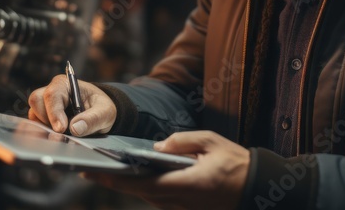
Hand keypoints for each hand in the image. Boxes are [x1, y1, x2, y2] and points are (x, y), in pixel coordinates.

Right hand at [27, 75, 116, 135]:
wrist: (100, 114)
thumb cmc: (101, 107)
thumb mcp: (105, 112)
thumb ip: (93, 119)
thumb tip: (75, 128)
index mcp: (66, 84)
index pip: (52, 95)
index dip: (54, 112)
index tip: (61, 128)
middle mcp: (52, 91)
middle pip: (37, 101)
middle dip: (47, 119)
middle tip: (62, 133)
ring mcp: (45, 104)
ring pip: (34, 114)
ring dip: (45, 127)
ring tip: (63, 134)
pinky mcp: (42, 117)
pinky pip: (35, 124)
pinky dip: (43, 132)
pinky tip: (56, 136)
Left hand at [83, 131, 249, 209]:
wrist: (256, 188)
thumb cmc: (236, 162)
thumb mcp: (212, 142)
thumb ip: (184, 141)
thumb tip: (157, 146)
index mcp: (187, 183)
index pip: (142, 183)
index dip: (115, 179)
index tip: (93, 172)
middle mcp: (180, 201)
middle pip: (139, 193)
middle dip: (113, 182)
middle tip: (89, 170)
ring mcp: (182, 208)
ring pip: (147, 197)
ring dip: (127, 185)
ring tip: (106, 170)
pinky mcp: (185, 209)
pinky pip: (158, 199)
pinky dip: (143, 188)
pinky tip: (133, 177)